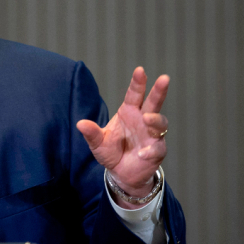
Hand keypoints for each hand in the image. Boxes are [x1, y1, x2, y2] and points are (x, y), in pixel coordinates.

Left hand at [76, 67, 168, 203]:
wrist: (121, 173)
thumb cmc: (111, 152)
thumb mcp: (98, 143)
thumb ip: (92, 133)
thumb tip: (80, 124)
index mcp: (129, 112)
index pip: (134, 94)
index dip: (138, 83)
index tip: (140, 70)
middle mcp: (143, 120)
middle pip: (154, 103)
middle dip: (159, 91)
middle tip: (164, 79)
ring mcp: (152, 135)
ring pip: (160, 123)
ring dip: (155, 120)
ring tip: (147, 119)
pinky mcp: (157, 151)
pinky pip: (157, 148)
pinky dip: (150, 150)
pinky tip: (142, 153)